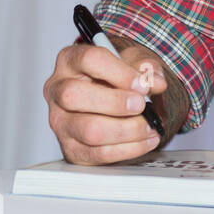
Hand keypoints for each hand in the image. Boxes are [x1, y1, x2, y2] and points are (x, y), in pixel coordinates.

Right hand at [44, 41, 166, 164]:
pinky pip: (99, 154)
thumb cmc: (116, 78)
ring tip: (148, 125)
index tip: (142, 84)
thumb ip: (146, 68)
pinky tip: (145, 140)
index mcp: (70, 60)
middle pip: (75, 95)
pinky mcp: (71, 148)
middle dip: (116, 103)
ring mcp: (60, 121)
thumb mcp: (132, 62)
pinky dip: (129, 149)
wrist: (111, 101)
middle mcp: (58, 89)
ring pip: (89, 130)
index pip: (89, 60)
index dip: (119, 73)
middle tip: (140, 105)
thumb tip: (155, 83)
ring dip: (127, 130)